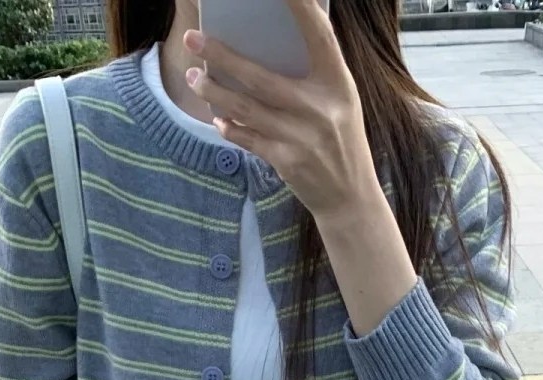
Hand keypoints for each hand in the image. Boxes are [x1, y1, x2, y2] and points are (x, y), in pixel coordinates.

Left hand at [183, 1, 377, 225]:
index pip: (319, 36)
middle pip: (261, 77)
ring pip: (246, 108)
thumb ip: (317, 70)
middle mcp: (320, 108)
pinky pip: (249, 139)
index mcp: (338, 84)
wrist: (350, 197)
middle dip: (221, 56)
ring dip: (215, 92)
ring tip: (195, 77)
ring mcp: (302, 137)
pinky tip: (217, 118)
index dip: (301, 7)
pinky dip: (230, 128)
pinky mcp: (288, 162)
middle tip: (192, 39)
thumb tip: (278, 37)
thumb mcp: (341, 100)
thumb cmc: (341, 140)